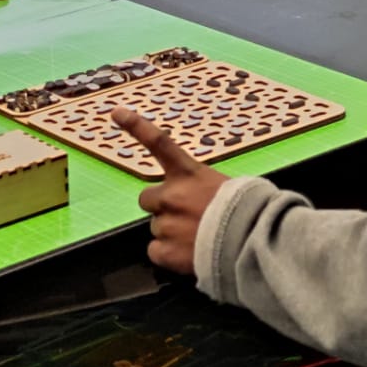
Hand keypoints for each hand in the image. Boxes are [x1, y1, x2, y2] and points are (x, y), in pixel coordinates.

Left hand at [113, 110, 229, 273]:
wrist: (250, 241)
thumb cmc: (245, 210)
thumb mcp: (227, 185)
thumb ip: (201, 188)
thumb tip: (196, 199)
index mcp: (189, 174)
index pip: (159, 143)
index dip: (136, 126)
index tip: (116, 113)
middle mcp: (171, 196)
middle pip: (148, 198)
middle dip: (161, 205)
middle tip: (184, 214)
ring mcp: (165, 224)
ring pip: (155, 227)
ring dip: (170, 231)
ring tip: (196, 236)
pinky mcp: (163, 251)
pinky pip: (155, 250)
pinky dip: (168, 253)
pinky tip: (188, 252)